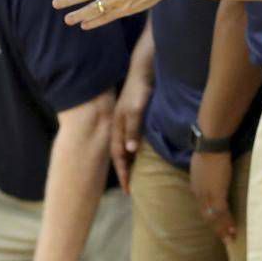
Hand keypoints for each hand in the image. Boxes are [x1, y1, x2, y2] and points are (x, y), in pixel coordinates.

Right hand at [110, 66, 150, 193]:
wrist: (143, 70)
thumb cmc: (139, 90)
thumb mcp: (136, 110)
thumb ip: (133, 129)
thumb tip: (130, 151)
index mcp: (118, 127)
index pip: (118, 156)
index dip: (123, 173)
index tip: (128, 190)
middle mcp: (120, 127)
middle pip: (120, 154)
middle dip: (124, 171)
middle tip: (131, 188)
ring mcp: (126, 122)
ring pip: (126, 147)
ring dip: (130, 161)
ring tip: (136, 176)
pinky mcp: (134, 117)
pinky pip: (133, 140)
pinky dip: (135, 151)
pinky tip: (142, 155)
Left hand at [190, 150, 235, 242]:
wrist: (211, 146)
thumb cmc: (208, 151)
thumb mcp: (202, 166)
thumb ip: (205, 174)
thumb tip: (209, 175)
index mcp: (195, 188)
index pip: (202, 208)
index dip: (210, 218)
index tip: (216, 226)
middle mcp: (199, 195)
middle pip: (206, 216)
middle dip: (216, 228)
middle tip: (225, 239)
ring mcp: (208, 195)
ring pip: (214, 217)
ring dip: (222, 229)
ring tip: (230, 238)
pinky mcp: (217, 193)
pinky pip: (222, 212)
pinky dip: (227, 222)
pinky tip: (233, 229)